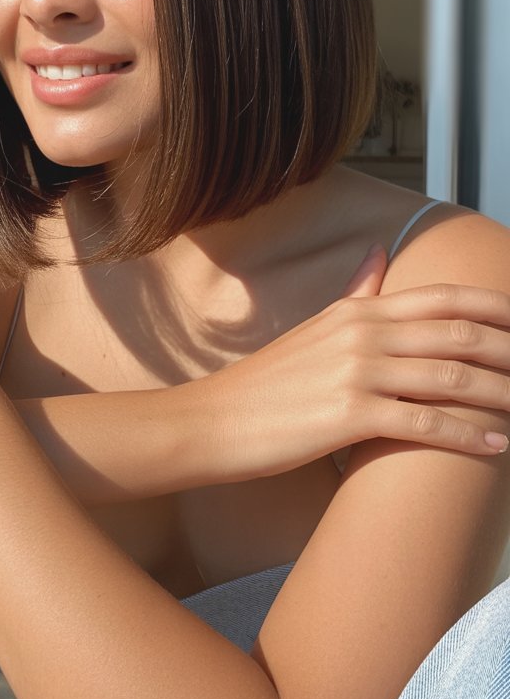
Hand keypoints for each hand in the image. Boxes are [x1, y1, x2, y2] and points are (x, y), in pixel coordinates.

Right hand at [208, 245, 509, 478]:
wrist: (217, 420)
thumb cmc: (269, 382)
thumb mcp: (317, 326)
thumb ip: (358, 292)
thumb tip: (380, 253)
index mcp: (360, 309)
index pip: (444, 297)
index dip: (496, 306)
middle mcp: (364, 332)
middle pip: (458, 333)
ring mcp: (358, 371)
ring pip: (451, 376)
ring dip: (502, 394)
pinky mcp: (350, 415)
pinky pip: (425, 423)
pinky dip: (467, 435)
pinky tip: (496, 445)